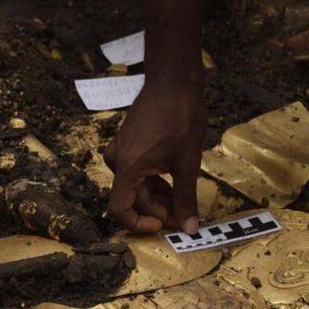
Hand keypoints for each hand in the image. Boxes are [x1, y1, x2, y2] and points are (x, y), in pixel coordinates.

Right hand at [104, 81, 205, 233]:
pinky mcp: (129, 144)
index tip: (163, 225)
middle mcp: (118, 161)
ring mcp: (122, 151)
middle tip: (186, 218)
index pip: (119, 209)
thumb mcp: (188, 163)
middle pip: (133, 199)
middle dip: (159, 211)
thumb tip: (190, 228)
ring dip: (159, 198)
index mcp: (127, 167)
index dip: (139, 224)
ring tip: (185, 203)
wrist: (174, 81)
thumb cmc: (181, 118)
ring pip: (137, 187)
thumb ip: (186, 198)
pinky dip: (155, 183)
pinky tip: (176, 186)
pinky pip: (138, 172)